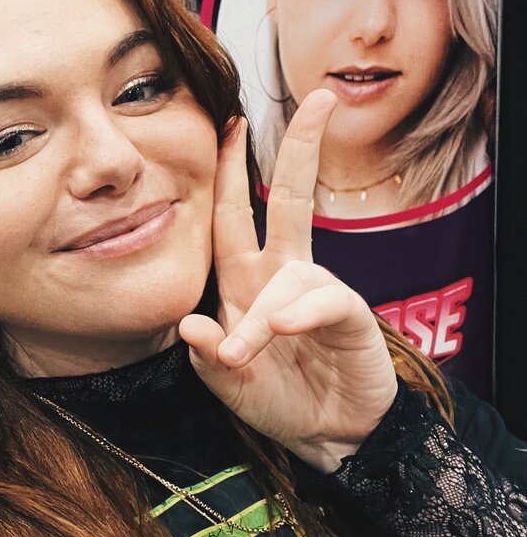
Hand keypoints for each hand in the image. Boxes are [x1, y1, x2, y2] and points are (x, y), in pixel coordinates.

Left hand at [179, 89, 397, 473]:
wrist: (326, 436)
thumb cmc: (277, 400)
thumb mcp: (227, 383)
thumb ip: (205, 356)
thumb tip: (188, 324)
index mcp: (247, 282)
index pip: (235, 216)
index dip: (230, 172)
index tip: (229, 123)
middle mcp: (283, 276)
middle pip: (290, 200)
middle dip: (301, 149)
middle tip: (318, 100)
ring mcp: (318, 293)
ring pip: (288, 276)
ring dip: (259, 316)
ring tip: (239, 355)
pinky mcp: (348, 316)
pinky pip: (324, 301)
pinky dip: (298, 314)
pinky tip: (283, 329)